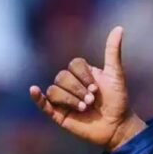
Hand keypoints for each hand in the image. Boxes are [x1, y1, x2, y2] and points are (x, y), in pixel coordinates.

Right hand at [29, 26, 145, 151]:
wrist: (117, 126)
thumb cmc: (118, 100)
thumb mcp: (116, 74)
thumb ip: (113, 52)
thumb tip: (119, 27)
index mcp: (83, 74)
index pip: (73, 64)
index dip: (82, 75)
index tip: (96, 87)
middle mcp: (72, 85)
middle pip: (62, 77)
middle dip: (77, 89)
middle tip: (92, 100)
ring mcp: (64, 99)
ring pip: (54, 90)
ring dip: (69, 99)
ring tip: (85, 108)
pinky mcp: (58, 114)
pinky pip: (43, 103)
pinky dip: (37, 97)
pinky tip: (34, 90)